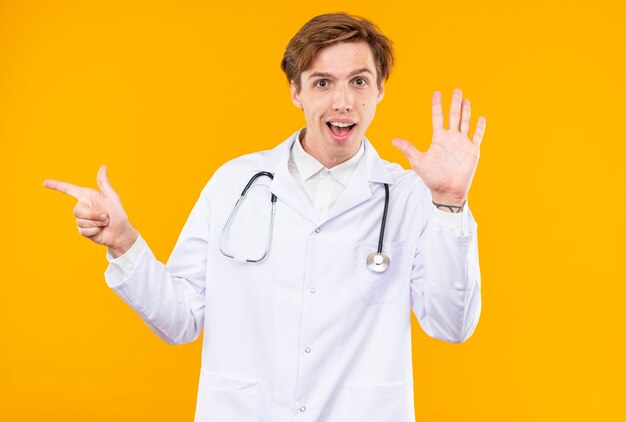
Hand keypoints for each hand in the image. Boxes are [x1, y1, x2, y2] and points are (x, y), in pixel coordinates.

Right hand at [44, 166, 137, 256]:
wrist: (120, 232)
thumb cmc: (118, 214)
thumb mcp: (112, 197)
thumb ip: (104, 183)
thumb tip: (103, 167)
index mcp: (87, 197)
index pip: (69, 189)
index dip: (57, 185)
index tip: (45, 182)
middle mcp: (82, 207)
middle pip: (77, 211)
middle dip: (94, 215)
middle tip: (106, 217)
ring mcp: (82, 219)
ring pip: (80, 221)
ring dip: (96, 223)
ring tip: (105, 223)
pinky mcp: (83, 231)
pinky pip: (83, 230)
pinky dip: (94, 231)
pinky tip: (100, 230)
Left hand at [392, 88, 485, 206]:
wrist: (447, 191)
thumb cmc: (432, 178)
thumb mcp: (418, 161)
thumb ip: (408, 149)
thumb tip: (393, 140)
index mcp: (439, 139)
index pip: (437, 117)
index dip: (437, 105)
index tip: (436, 93)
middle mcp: (451, 138)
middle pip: (454, 116)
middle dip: (455, 103)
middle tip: (456, 90)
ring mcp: (463, 143)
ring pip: (465, 122)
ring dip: (466, 111)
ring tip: (466, 99)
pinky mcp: (472, 150)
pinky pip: (477, 136)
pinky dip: (480, 127)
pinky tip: (481, 117)